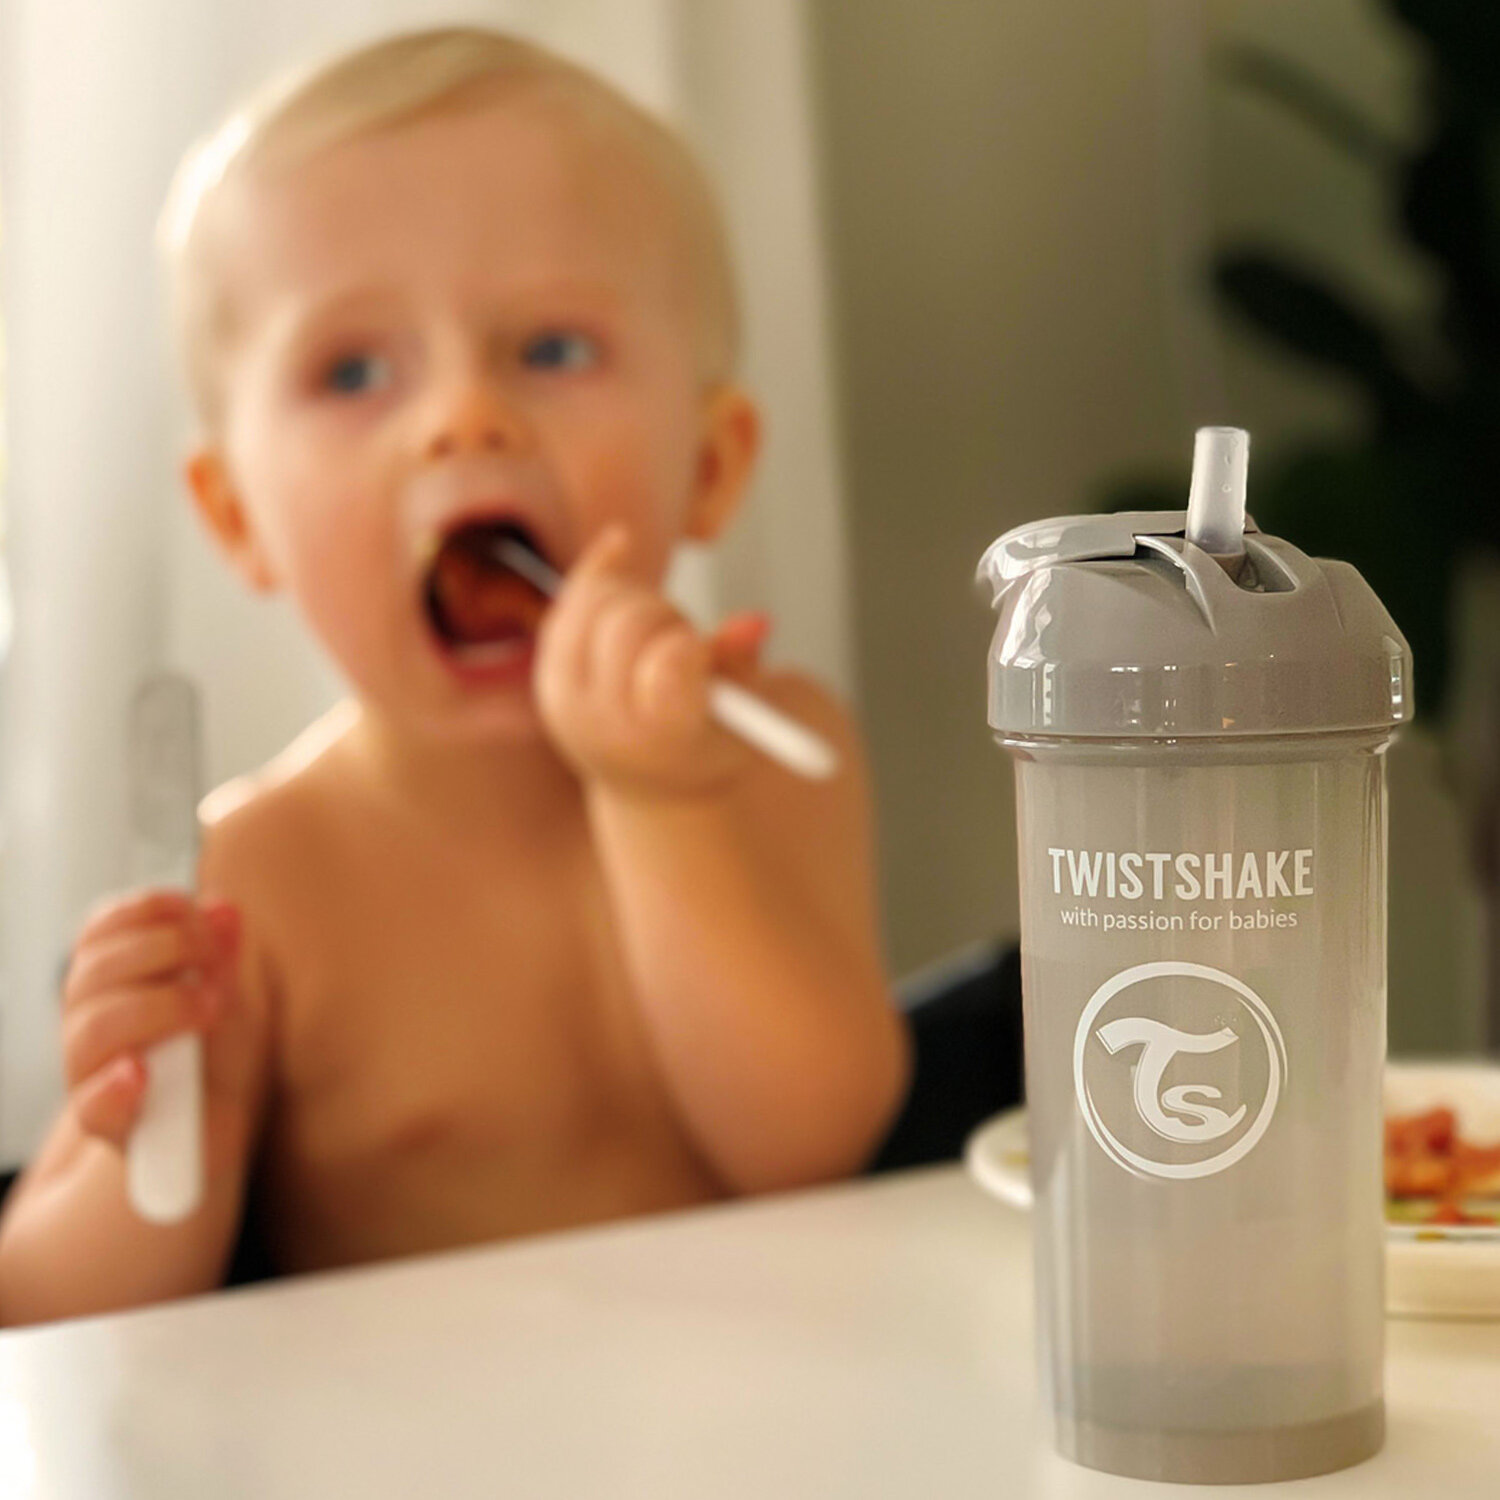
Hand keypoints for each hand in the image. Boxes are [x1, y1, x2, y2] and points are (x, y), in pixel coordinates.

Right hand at [61, 888, 264, 1178]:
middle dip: (164, 950)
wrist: (213, 1129)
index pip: (100, 931)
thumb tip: (223, 907)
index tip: (194, 911)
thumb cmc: (213, 1056)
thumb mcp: (226, 996)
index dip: (145, 910)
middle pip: (94, 971)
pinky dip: (116, 1085)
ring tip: (210, 1009)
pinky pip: (93, 1105)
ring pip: (93, 1026)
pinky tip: (140, 1072)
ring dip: (159, 1006)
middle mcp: (89, 1022)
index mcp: (111, 982)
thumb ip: (221, 955)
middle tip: (214, 963)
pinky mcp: (108, 1124)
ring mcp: (91, 1074)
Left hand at [535, 526, 771, 796]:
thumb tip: (754, 622)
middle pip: (630, 626)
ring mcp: (564, 694)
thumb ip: (744, 668)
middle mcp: (600, 724)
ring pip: (600, 599)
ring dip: (644, 603)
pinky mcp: (550, 665)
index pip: (662, 679)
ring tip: (665, 637)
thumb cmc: (708, 740)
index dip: (684, 651)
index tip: (700, 641)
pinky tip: (621, 544)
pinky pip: (572, 594)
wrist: (651, 777)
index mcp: (659, 745)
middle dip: (671, 619)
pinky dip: (602, 568)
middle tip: (691, 638)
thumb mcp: (744, 715)